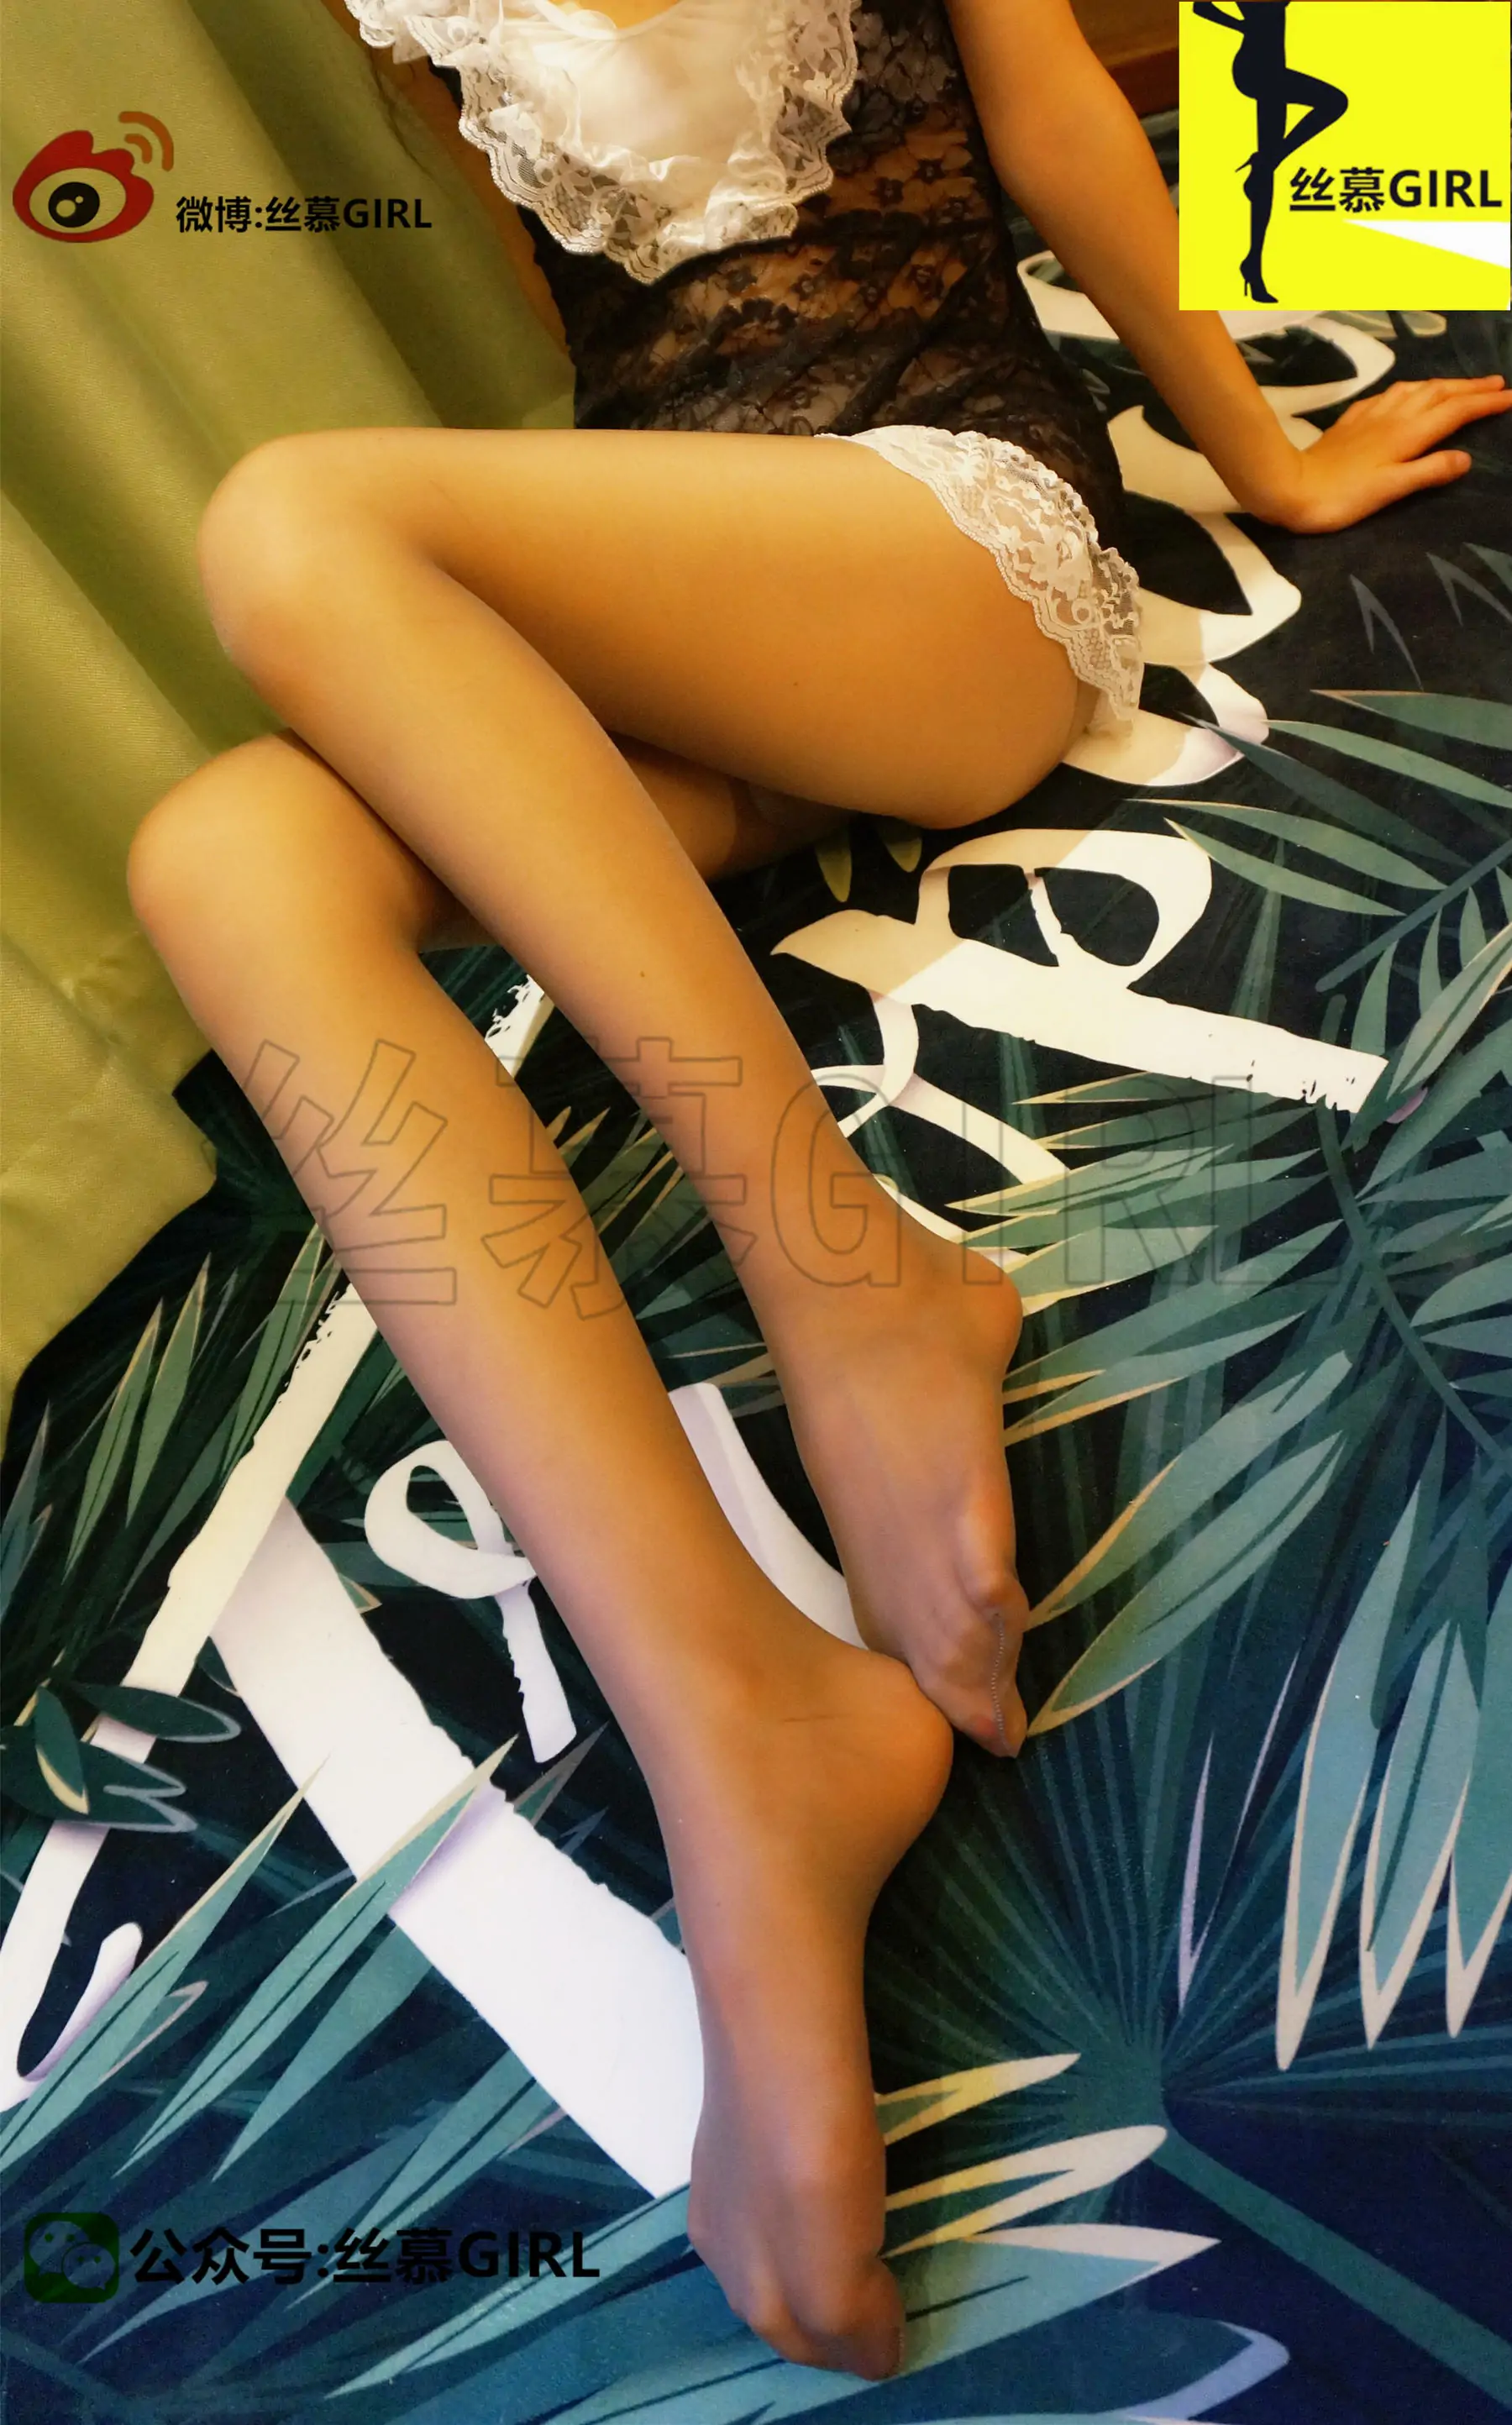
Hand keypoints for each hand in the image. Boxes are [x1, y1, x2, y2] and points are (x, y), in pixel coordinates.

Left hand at [1249, 374, 1511, 533]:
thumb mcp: (1391, 490)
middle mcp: (1394, 417)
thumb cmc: (1342, 497)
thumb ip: (1429, 472)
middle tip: (1497, 383)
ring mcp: (1372, 415)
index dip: (1485, 403)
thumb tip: (1466, 459)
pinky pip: (1390, 395)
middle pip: (1440, 393)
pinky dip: (1410, 389)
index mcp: (1408, 434)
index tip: (1510, 397)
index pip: (1456, 412)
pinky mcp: (1353, 420)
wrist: (1290, 487)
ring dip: (1443, 384)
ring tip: (1460, 385)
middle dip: (1471, 387)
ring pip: (1416, 389)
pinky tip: (1408, 393)